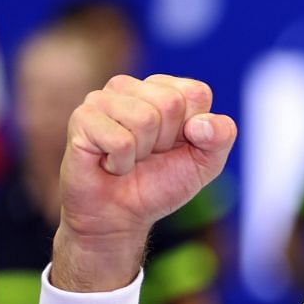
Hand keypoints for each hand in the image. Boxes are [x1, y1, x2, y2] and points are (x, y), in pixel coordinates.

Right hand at [53, 74, 236, 292]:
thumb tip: (200, 124)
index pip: (197, 93)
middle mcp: (131, 86)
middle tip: (148, 155)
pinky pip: (120, 140)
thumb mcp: (206, 163)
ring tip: (129, 159)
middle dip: (166, 141)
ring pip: (144, 119)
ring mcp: (102, 98)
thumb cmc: (160, 183)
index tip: (175, 146)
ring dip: (142, 153)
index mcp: (164, 88)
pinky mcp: (82, 118)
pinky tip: (109, 164)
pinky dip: (120, 163)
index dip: (195, 130)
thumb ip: (221, 136)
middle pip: (171, 103)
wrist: (120, 216)